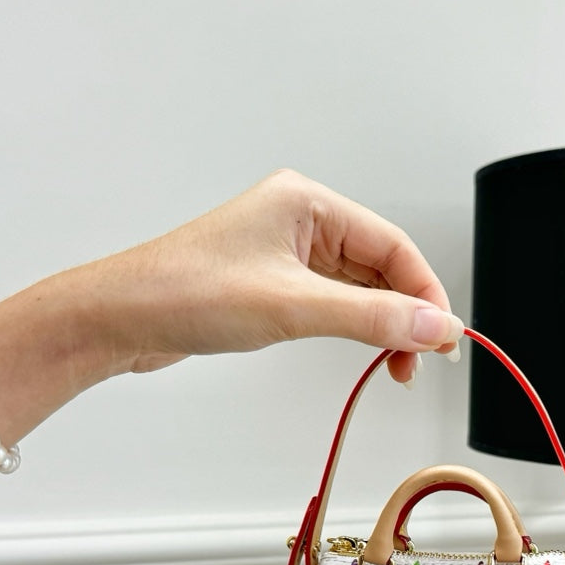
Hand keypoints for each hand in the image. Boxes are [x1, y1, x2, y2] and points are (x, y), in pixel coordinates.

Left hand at [97, 169, 460, 383]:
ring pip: (359, 285)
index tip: (444, 336)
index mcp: (307, 202)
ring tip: (396, 363)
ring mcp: (285, 251)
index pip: (392, 245)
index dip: (426, 292)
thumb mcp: (292, 307)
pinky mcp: (272, 280)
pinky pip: (332, 299)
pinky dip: (354, 324)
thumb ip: (370, 317)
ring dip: (382, 323)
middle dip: (406, 312)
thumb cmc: (185, 293)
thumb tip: (433, 325)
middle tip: (422, 358)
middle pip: (381, 265)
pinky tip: (364, 347)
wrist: (120, 318)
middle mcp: (300, 220)